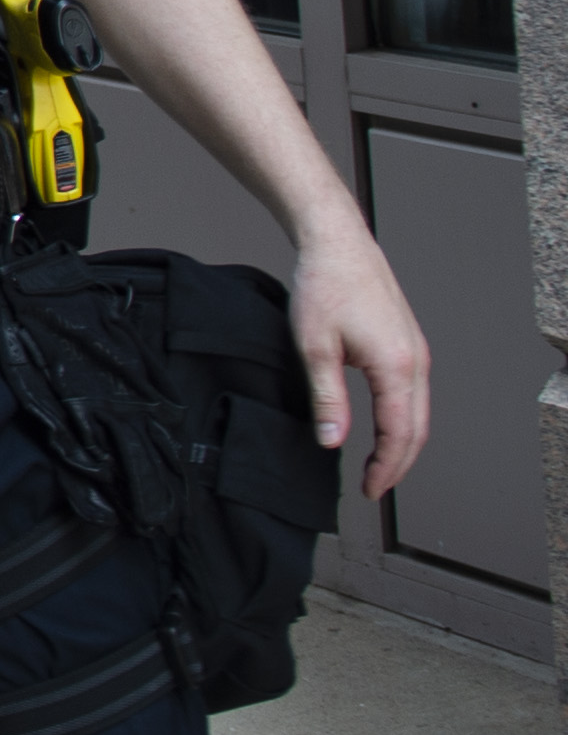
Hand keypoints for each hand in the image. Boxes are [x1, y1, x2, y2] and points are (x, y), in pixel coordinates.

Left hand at [291, 211, 430, 499]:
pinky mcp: (408, 343)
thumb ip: (327, 398)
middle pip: (418, 428)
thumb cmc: (324, 288)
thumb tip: (333, 441)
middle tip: (374, 487)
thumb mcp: (314, 349)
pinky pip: (414, 392)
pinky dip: (404, 418)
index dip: (386, 467)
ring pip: (419, 411)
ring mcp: (417, 351)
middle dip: (399, 463)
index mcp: (397, 366)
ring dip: (403, 442)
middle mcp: (417, 361)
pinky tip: (384, 426)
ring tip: (378, 465)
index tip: (370, 490)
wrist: (337, 245)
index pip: (400, 433)